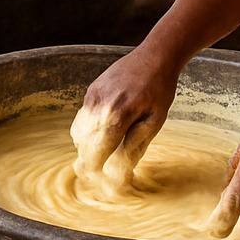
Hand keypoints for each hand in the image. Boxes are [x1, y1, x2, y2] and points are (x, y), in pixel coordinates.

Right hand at [78, 46, 180, 176]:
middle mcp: (99, 106)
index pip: (96, 152)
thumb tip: (120, 172)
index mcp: (117, 115)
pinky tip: (103, 135)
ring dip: (87, 148)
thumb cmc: (159, 90)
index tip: (99, 182)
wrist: (153, 57)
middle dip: (88, 162)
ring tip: (102, 156)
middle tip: (98, 175)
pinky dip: (87, 132)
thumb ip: (134, 146)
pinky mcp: (91, 91)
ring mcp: (92, 97)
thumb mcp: (154, 121)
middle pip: (84, 145)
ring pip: (79, 132)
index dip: (96, 170)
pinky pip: (82, 118)